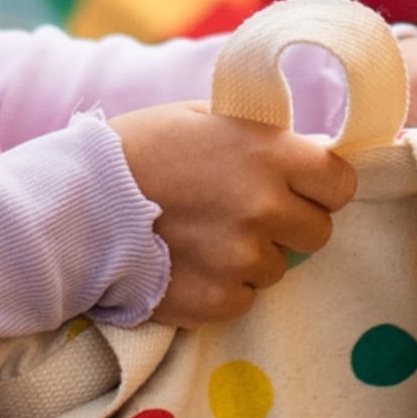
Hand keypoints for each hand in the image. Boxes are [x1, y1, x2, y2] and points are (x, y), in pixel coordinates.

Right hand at [115, 101, 357, 325]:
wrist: (76, 200)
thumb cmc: (141, 147)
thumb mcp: (209, 117)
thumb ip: (264, 138)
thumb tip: (308, 151)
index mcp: (271, 154)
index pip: (341, 183)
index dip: (323, 186)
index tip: (303, 186)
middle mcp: (265, 207)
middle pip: (318, 231)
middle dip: (291, 224)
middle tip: (251, 213)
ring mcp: (241, 258)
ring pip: (277, 268)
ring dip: (252, 256)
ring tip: (206, 236)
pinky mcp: (215, 300)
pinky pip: (243, 299)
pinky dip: (223, 286)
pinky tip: (189, 262)